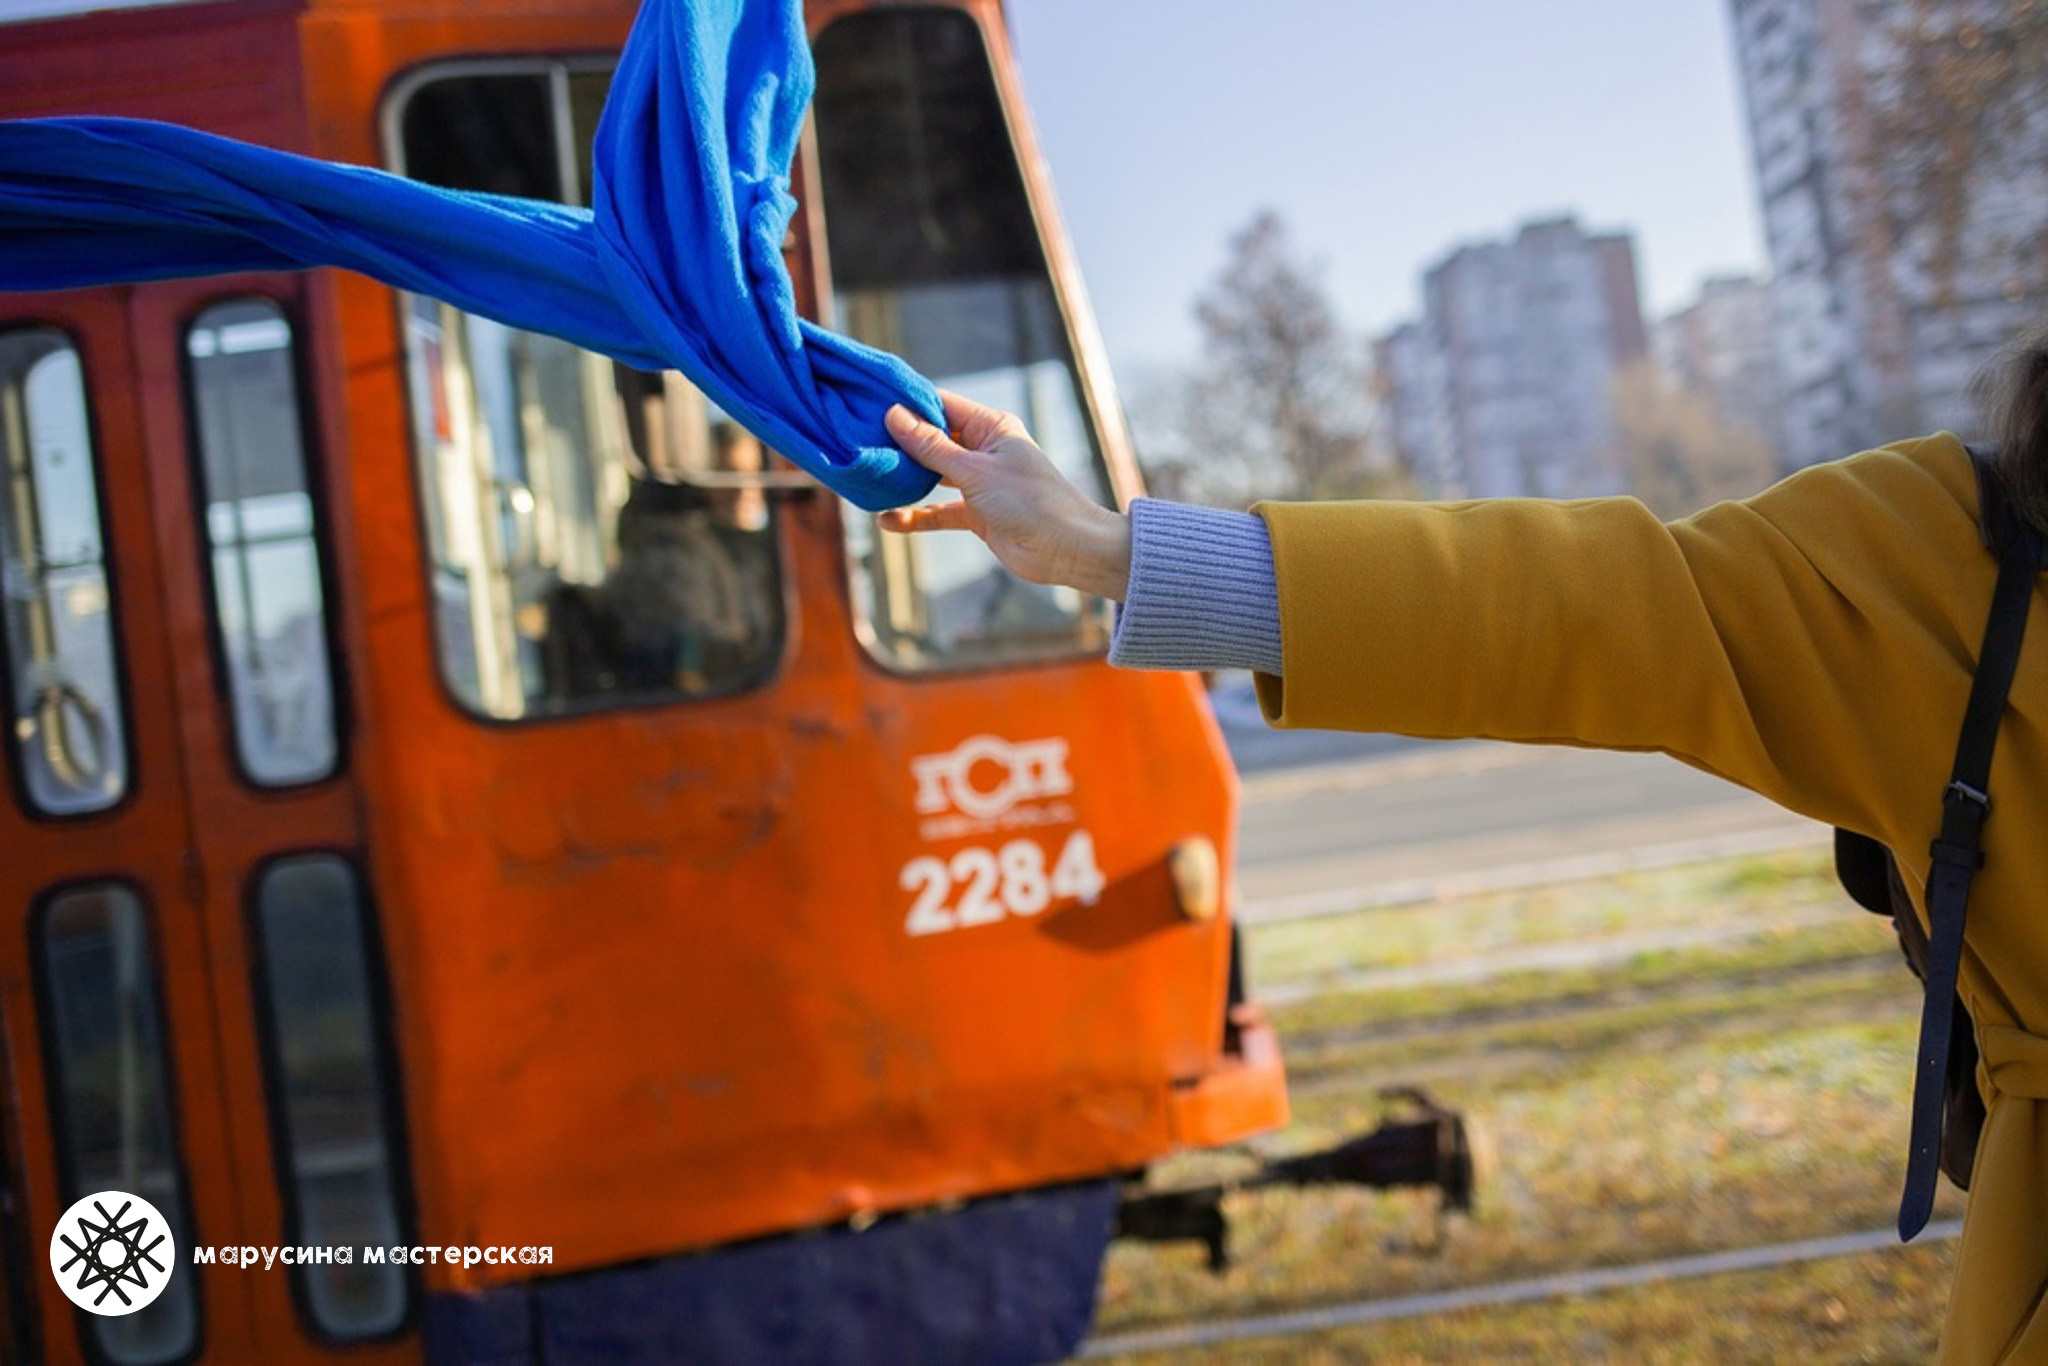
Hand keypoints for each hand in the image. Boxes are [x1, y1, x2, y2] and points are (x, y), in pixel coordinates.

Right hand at [881, 390, 1131, 600]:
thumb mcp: (975, 470)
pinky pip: (938, 510)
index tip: (870, 406)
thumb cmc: (1030, 501)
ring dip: (904, 481)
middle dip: (899, 444)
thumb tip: (895, 415)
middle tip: (860, 444)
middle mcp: (984, 449)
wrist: (1065, 550)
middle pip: (932, 440)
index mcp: (991, 427)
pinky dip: (915, 515)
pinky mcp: (976, 513)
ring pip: (932, 476)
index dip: (907, 406)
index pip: (941, 405)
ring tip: (869, 480)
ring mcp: (979, 482)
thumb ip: (932, 447)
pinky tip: (888, 520)